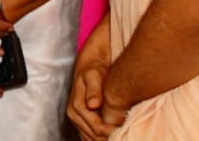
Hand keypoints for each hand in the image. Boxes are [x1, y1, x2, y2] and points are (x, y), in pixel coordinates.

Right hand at [68, 18, 118, 139]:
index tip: (124, 125)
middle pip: (94, 137)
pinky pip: (89, 137)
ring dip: (104, 139)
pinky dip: (100, 138)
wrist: (88, 66)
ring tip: (120, 133)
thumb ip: (93, 90)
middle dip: (109, 136)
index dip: (111, 131)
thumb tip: (93, 104)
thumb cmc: (93, 69)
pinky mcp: (80, 121)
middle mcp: (74, 115)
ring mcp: (76, 119)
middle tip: (125, 131)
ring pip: (91, 139)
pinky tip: (111, 134)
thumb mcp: (93, 75)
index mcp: (77, 106)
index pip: (96, 128)